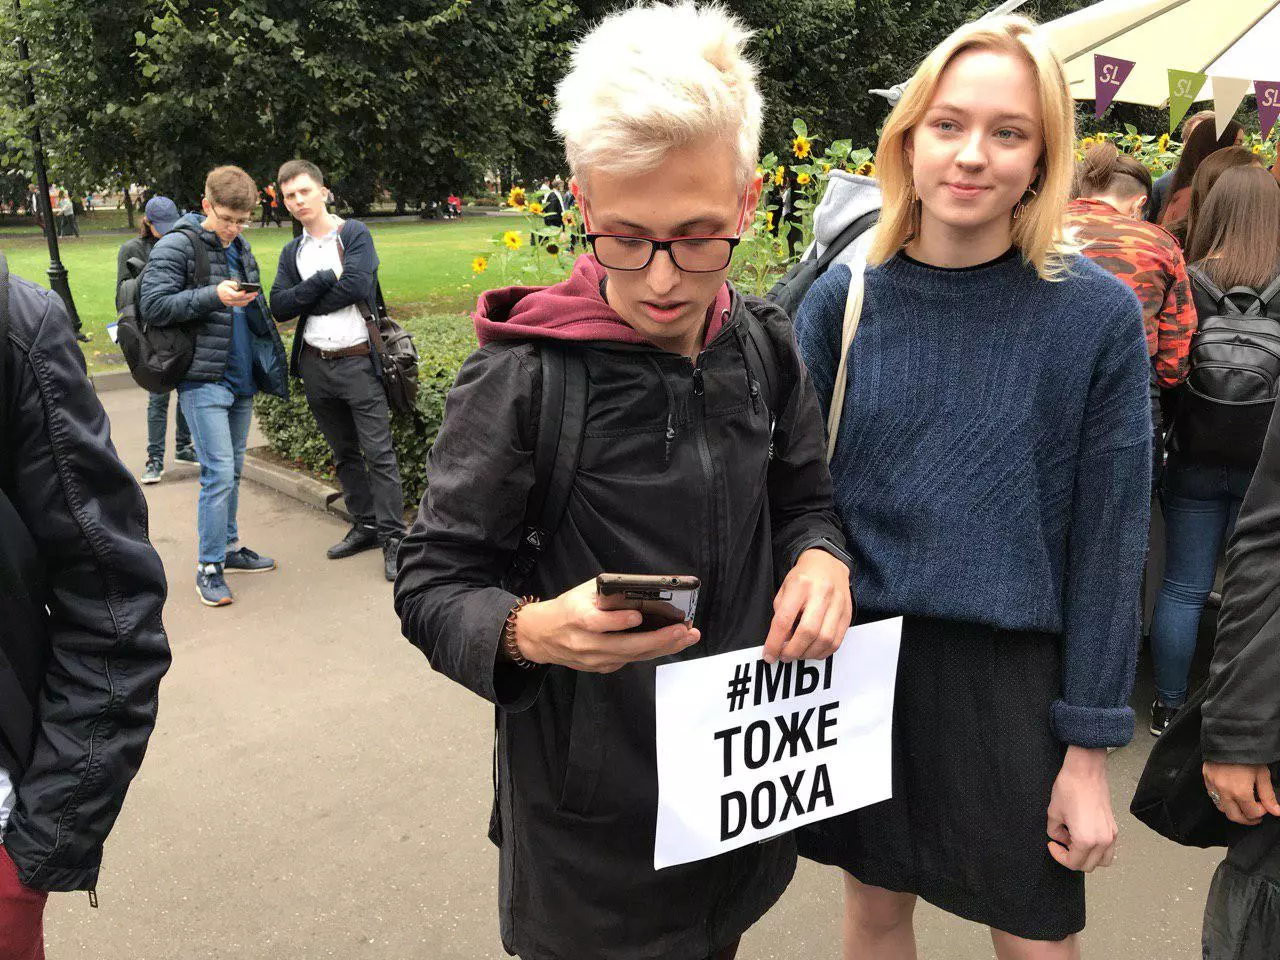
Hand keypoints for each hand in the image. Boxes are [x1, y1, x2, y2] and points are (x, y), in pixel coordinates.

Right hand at [216, 280, 257, 306]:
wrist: (216, 295)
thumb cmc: (222, 288)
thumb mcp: (225, 283)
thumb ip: (233, 284)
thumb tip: (240, 285)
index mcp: (228, 293)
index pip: (236, 295)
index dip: (241, 293)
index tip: (245, 290)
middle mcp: (230, 300)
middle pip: (242, 299)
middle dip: (250, 295)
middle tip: (255, 292)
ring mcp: (232, 303)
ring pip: (243, 302)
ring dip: (250, 299)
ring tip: (254, 295)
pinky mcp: (234, 305)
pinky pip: (242, 304)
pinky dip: (247, 301)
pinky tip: (250, 298)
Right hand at [514, 578, 699, 672]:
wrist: (542, 635)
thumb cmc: (568, 607)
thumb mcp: (583, 592)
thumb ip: (608, 592)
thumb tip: (643, 590)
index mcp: (576, 617)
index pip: (596, 622)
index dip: (617, 621)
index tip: (638, 616)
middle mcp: (584, 643)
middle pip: (622, 646)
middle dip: (657, 639)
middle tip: (682, 630)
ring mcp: (592, 659)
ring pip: (631, 656)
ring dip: (662, 647)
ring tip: (687, 636)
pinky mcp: (600, 668)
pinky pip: (630, 660)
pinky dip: (651, 651)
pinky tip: (671, 642)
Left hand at [762, 548, 852, 664]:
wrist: (828, 563)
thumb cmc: (803, 578)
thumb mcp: (785, 589)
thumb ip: (781, 613)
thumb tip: (779, 641)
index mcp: (800, 585)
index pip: (784, 619)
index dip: (775, 642)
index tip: (769, 654)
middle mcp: (821, 594)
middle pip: (808, 632)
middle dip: (793, 651)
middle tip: (784, 656)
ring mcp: (838, 604)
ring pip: (825, 639)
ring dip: (808, 654)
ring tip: (798, 654)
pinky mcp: (847, 613)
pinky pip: (837, 641)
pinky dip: (823, 652)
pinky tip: (813, 651)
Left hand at [1046, 746, 1117, 871]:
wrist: (1086, 770)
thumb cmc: (1070, 787)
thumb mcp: (1054, 813)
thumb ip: (1055, 831)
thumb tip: (1060, 837)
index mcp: (1086, 840)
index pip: (1073, 863)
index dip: (1059, 856)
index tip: (1052, 846)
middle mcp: (1102, 840)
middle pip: (1088, 865)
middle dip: (1072, 859)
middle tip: (1061, 844)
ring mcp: (1111, 834)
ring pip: (1102, 860)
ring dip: (1087, 857)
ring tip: (1074, 842)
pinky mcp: (1113, 827)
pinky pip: (1108, 849)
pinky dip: (1097, 850)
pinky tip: (1085, 836)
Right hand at [1203, 761, 1279, 825]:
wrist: (1229, 736)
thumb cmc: (1248, 754)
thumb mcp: (1262, 774)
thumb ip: (1268, 795)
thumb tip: (1277, 812)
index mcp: (1240, 792)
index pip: (1251, 813)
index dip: (1262, 812)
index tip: (1265, 804)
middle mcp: (1224, 792)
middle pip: (1235, 816)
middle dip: (1248, 819)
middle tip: (1256, 814)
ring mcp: (1213, 786)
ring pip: (1222, 808)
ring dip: (1233, 811)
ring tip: (1243, 805)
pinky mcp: (1206, 778)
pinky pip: (1212, 796)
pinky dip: (1222, 800)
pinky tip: (1230, 794)